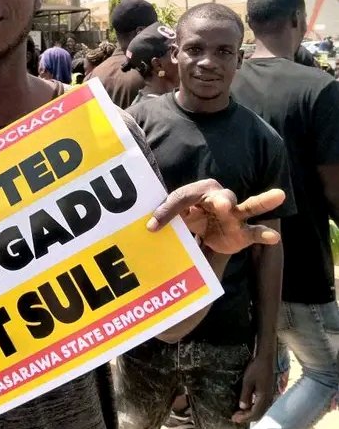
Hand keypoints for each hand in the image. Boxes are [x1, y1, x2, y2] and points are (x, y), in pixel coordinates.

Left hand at [148, 180, 282, 254]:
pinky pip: (255, 232)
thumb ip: (165, 215)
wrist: (204, 231)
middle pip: (221, 198)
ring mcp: (235, 216)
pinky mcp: (243, 232)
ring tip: (278, 195)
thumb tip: (150, 227)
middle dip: (222, 202)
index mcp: (199, 191)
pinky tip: (274, 237)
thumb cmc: (189, 216)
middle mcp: (220, 199)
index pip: (184, 198)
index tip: (153, 226)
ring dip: (261, 202)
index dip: (168, 210)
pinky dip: (264, 234)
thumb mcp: (174, 213)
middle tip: (222, 205)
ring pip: (250, 207)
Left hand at [232, 354, 274, 423]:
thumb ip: (245, 395)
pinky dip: (253, 409)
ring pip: (260, 411)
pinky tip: (247, 406)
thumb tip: (242, 408)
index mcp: (264, 397)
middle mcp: (268, 399)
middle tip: (235, 418)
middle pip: (258, 414)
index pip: (255, 413)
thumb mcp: (248, 381)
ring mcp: (269, 396)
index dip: (244, 418)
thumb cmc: (256, 368)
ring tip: (239, 414)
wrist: (266, 359)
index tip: (234, 419)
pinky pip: (261, 405)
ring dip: (250, 414)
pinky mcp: (268, 393)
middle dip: (246, 418)